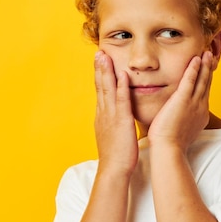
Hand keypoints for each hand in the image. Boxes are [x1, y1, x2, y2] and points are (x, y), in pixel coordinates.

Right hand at [94, 51, 138, 175]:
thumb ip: (113, 124)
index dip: (99, 76)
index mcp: (102, 116)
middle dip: (99, 68)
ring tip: (105, 55)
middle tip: (98, 51)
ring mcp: (111, 116)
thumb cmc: (116, 156)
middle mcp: (104, 113)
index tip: (99, 62)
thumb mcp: (112, 136)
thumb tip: (115, 119)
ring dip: (106, 71)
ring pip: (107, 89)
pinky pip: (121, 100)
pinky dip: (121, 86)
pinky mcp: (122, 120)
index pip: (100, 91)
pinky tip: (122, 74)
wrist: (113, 170)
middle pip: (100, 86)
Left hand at [147, 51, 215, 152]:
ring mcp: (193, 103)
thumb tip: (178, 118)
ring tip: (207, 53)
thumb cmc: (171, 144)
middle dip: (209, 69)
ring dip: (205, 65)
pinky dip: (194, 69)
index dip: (207, 80)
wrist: (169, 148)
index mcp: (200, 114)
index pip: (204, 93)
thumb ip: (182, 120)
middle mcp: (200, 107)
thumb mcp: (182, 130)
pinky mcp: (183, 100)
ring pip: (202, 80)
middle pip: (207, 84)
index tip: (207, 70)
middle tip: (211, 56)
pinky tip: (196, 59)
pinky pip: (191, 80)